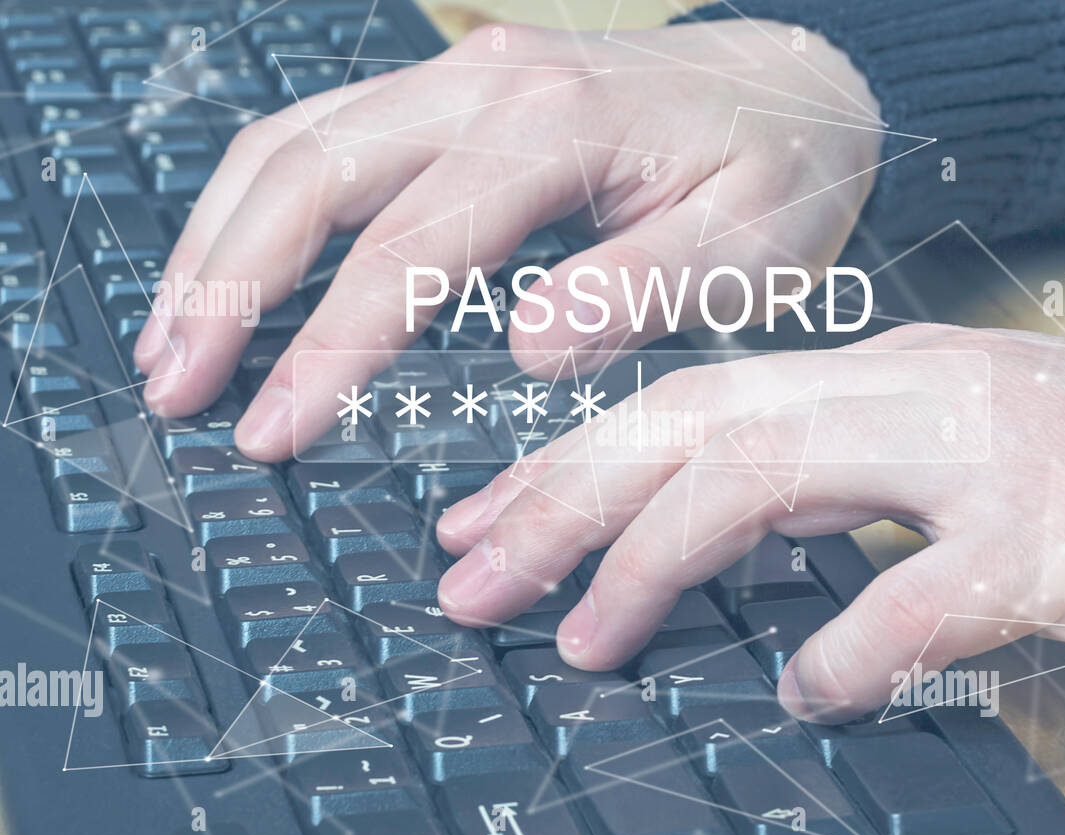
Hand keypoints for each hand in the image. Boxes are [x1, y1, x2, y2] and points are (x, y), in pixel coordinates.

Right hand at [134, 20, 879, 460]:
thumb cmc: (778, 175)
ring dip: (220, 238)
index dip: (330, 344)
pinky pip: (326, 133)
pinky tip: (233, 269)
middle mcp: (490, 85)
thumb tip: (530, 347)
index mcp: (559, 127)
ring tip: (172, 338)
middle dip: (228, 285)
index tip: (273, 428)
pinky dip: (261, 205)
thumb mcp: (750, 247)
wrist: (795, 90)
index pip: (411, 245)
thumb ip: (641, 288)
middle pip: (312, 169)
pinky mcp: (453, 92)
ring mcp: (462, 77)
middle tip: (177, 387)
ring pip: (297, 140)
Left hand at [434, 325, 1064, 722]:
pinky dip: (849, 648)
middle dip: (563, 502)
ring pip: (768, 478)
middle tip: (472, 580)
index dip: (573, 462)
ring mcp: (987, 455)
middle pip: (694, 425)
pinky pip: (921, 594)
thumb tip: (720, 538)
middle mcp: (916, 393)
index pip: (691, 403)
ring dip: (655, 563)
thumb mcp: (955, 450)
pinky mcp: (1060, 538)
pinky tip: (809, 692)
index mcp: (885, 376)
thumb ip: (838, 480)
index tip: (485, 520)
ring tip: (589, 640)